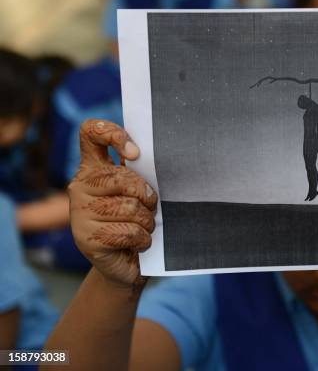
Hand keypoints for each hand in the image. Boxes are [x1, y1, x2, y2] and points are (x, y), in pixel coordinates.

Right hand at [68, 119, 157, 288]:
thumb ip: (140, 173)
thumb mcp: (138, 193)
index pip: (91, 132)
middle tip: (150, 208)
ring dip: (147, 221)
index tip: (135, 154)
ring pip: (129, 208)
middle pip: (123, 177)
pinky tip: (138, 244)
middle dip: (148, 196)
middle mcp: (79, 187)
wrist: (127, 264)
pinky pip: (128, 232)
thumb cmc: (137, 221)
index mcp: (92, 169)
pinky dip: (142, 239)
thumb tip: (159, 157)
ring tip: (144, 228)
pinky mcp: (86, 238)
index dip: (113, 133)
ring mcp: (79, 213)